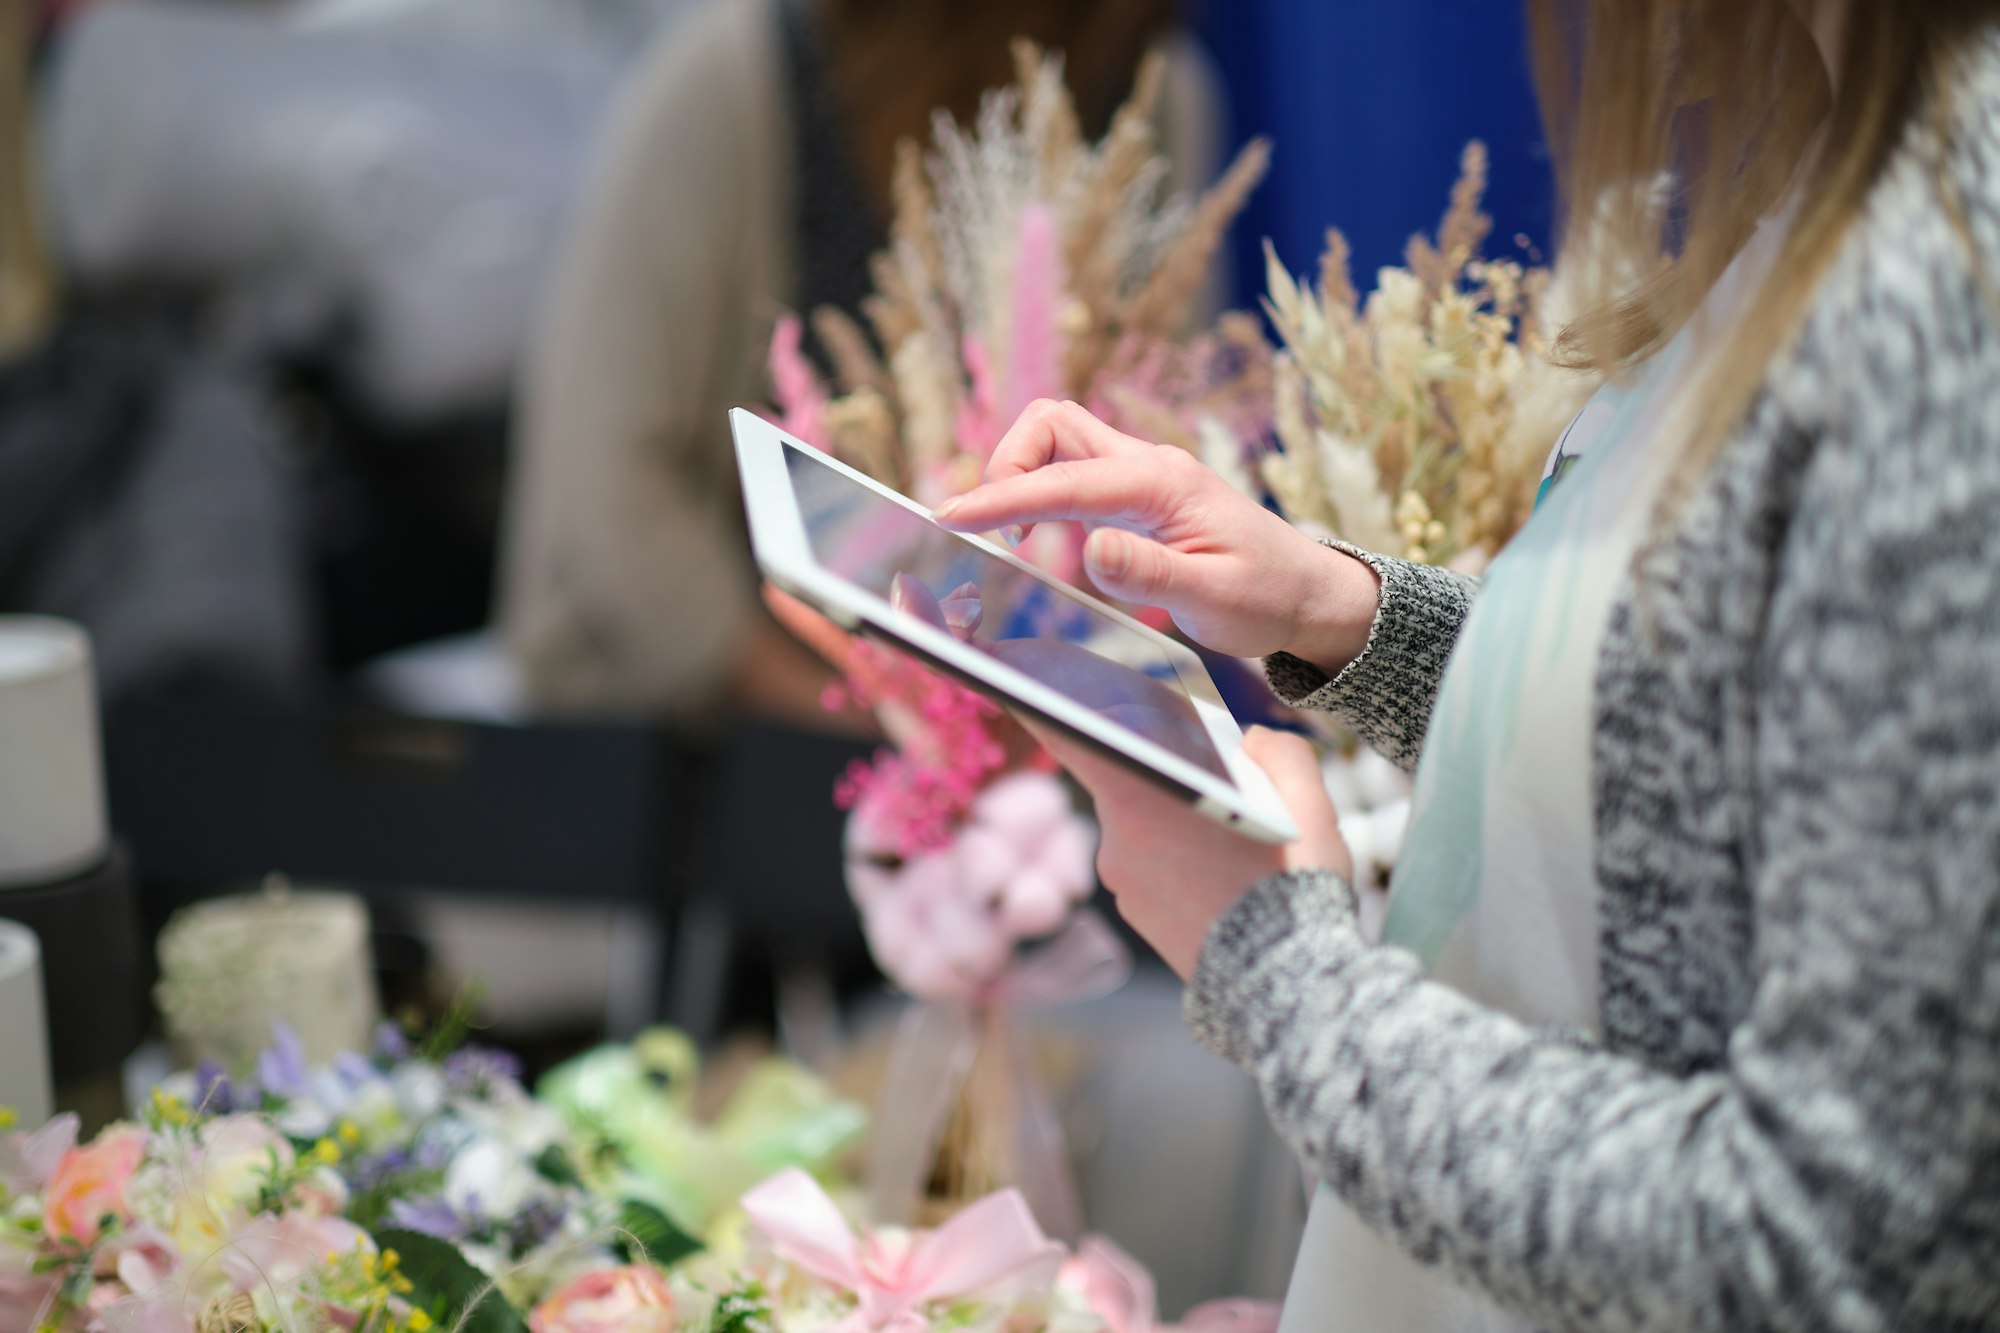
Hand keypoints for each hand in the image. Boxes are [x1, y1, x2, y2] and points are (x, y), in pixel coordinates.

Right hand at [933, 400, 1379, 672]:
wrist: (1308, 592)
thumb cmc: (1264, 596)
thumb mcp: (1210, 598)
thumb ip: (1147, 572)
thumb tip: (1090, 547)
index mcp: (1160, 484)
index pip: (1063, 481)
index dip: (1000, 497)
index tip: (950, 516)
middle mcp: (1146, 466)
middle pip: (1053, 422)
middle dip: (1008, 463)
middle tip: (994, 529)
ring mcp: (1140, 476)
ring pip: (1059, 440)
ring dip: (1024, 478)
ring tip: (1020, 544)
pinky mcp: (1135, 495)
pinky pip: (1073, 474)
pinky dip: (1044, 498)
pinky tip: (1050, 549)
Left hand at [1023, 719, 1349, 978]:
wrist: (1288, 993)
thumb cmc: (1293, 889)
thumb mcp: (1306, 803)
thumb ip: (1277, 753)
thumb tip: (1250, 743)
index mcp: (1140, 799)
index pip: (1073, 738)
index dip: (1046, 706)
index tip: (1019, 683)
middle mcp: (1116, 841)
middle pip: (1130, 785)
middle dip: (1167, 778)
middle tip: (1221, 786)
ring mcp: (1124, 887)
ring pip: (1147, 833)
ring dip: (1179, 828)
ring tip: (1239, 847)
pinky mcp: (1140, 920)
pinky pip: (1154, 873)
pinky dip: (1180, 867)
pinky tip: (1228, 881)